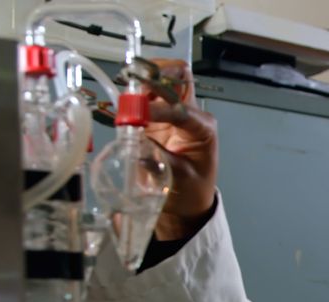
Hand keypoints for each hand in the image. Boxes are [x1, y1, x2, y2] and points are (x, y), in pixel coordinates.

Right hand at [142, 59, 217, 239]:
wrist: (187, 200)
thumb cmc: (190, 190)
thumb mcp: (180, 179)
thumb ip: (160, 159)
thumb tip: (138, 144)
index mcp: (203, 128)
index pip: (182, 107)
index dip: (160, 108)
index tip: (140, 115)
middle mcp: (191, 113)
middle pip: (178, 74)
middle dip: (156, 74)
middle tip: (135, 87)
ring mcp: (173, 111)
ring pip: (161, 77)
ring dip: (142, 81)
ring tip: (128, 101)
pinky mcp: (156, 115)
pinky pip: (145, 92)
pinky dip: (133, 92)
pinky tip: (125, 106)